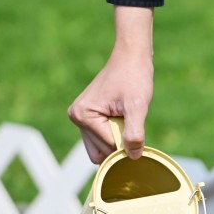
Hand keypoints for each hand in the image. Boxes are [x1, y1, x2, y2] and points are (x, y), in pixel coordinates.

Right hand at [68, 6, 154, 163]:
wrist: (131, 57)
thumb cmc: (134, 77)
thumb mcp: (137, 106)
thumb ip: (134, 133)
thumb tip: (132, 157)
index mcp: (83, 115)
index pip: (108, 148)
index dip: (126, 142)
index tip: (133, 121)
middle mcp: (76, 118)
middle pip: (101, 153)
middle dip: (119, 142)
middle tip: (128, 118)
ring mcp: (79, 118)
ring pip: (101, 149)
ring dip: (117, 139)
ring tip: (124, 116)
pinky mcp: (86, 117)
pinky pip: (101, 139)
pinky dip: (114, 134)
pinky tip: (121, 116)